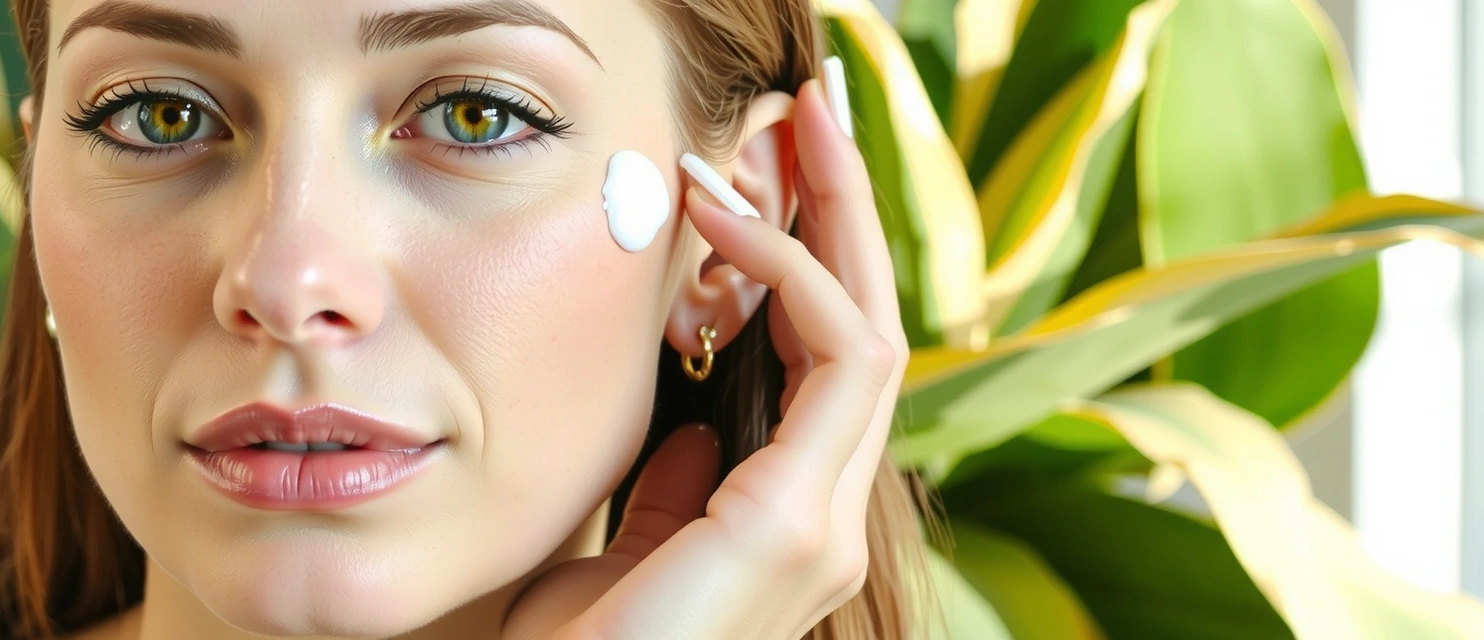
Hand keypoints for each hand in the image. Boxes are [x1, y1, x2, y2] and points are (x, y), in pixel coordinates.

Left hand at [504, 74, 909, 638]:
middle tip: (811, 102)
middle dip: (842, 205)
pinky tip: (730, 214)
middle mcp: (822, 511)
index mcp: (783, 512)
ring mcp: (822, 518)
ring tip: (787, 117)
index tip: (754, 168)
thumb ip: (663, 493)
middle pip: (864, 322)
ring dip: (830, 210)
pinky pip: (837, 357)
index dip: (802, 252)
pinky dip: (793, 271)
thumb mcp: (615, 549)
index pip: (823, 356)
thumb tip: (689, 432)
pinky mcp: (797, 524)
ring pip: (869, 324)